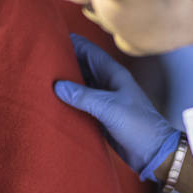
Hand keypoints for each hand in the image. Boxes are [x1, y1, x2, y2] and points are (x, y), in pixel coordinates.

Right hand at [54, 33, 179, 181]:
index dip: (70, 43)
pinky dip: (68, 98)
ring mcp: (103, 97)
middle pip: (81, 64)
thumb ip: (83, 96)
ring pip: (79, 82)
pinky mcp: (100, 113)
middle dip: (63, 60)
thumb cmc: (138, 126)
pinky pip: (80, 100)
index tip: (49, 39)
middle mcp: (107, 81)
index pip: (88, 50)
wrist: (154, 153)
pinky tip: (53, 99)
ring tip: (40, 77)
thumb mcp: (109, 108)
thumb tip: (57, 85)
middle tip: (39, 60)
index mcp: (113, 73)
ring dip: (64, 80)